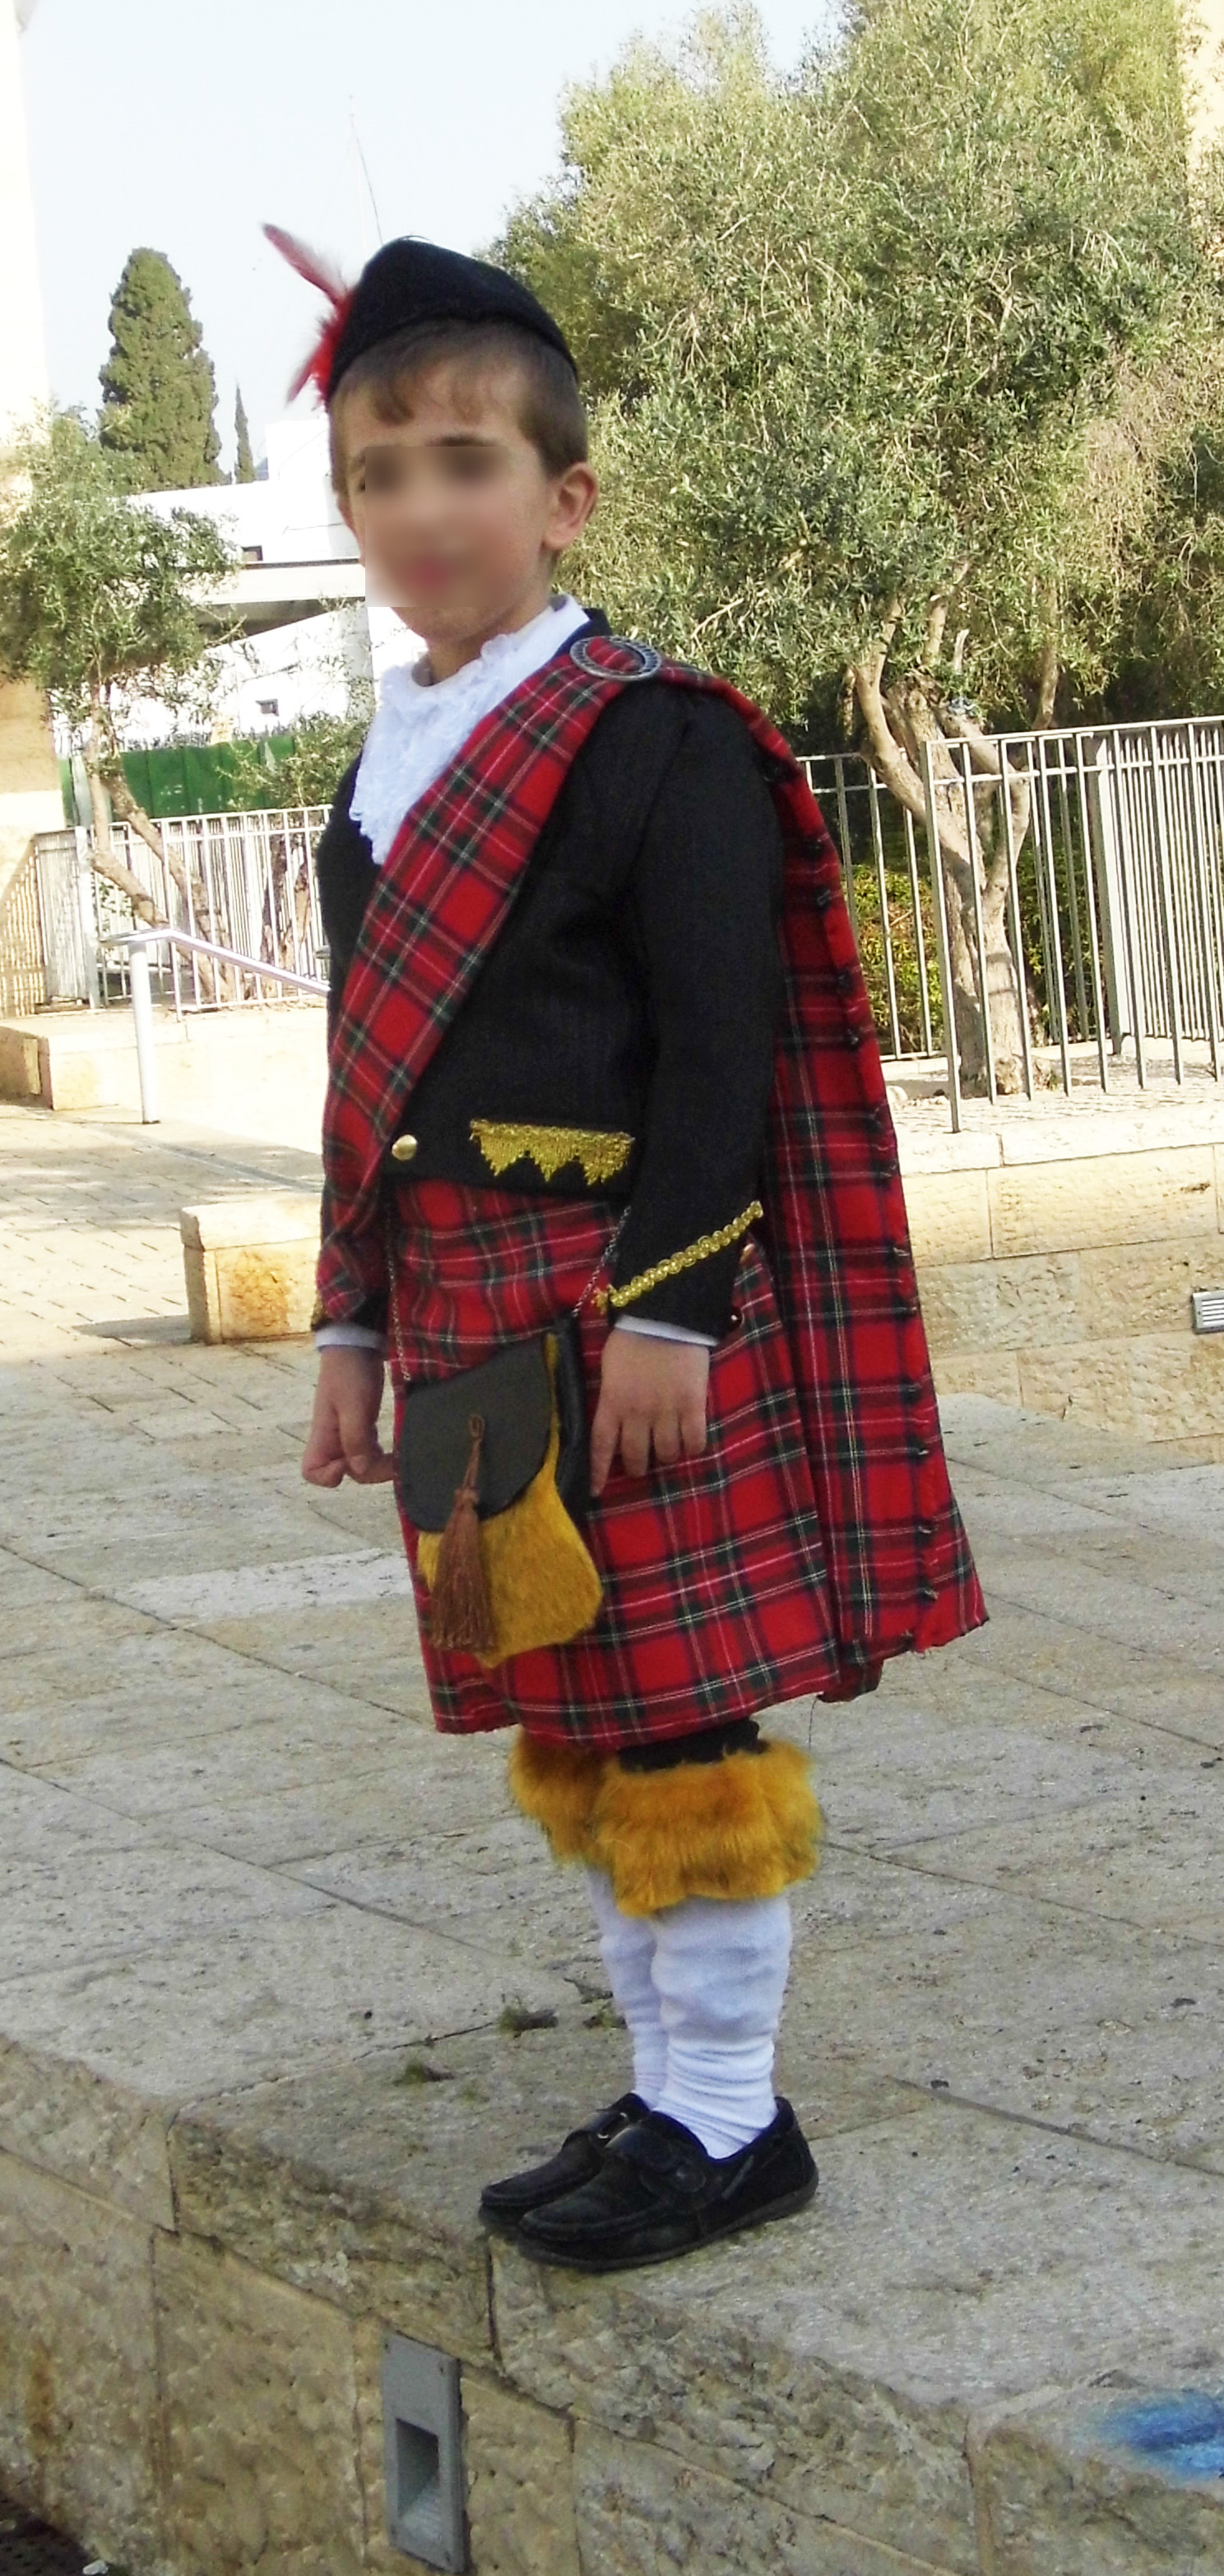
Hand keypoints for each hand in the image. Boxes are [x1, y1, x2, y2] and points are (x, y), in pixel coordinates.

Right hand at [302, 1347, 395, 1486]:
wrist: (357, 1344)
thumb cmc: (350, 1373)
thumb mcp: (353, 1405)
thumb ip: (355, 1439)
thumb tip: (359, 1470)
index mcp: (323, 1435)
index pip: (311, 1471)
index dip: (328, 1476)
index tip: (348, 1463)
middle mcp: (333, 1439)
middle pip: (344, 1472)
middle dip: (368, 1472)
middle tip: (392, 1462)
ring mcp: (348, 1433)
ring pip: (360, 1464)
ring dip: (379, 1466)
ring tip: (399, 1458)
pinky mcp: (363, 1425)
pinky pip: (370, 1451)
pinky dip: (383, 1455)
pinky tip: (397, 1451)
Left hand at [589, 1328, 709, 1496]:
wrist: (665, 1315)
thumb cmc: (632, 1339)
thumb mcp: (610, 1369)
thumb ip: (611, 1397)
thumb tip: (612, 1420)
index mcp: (612, 1403)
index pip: (601, 1447)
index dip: (598, 1472)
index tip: (595, 1491)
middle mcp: (637, 1414)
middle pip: (636, 1458)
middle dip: (638, 1466)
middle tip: (641, 1462)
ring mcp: (667, 1411)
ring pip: (668, 1454)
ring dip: (667, 1456)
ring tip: (668, 1447)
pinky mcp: (693, 1406)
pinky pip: (695, 1441)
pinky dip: (693, 1446)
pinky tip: (691, 1441)